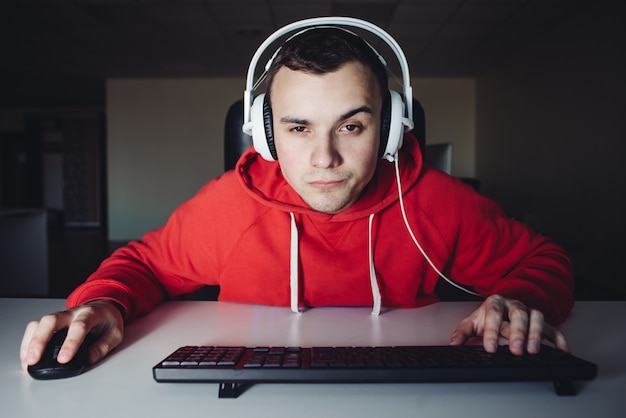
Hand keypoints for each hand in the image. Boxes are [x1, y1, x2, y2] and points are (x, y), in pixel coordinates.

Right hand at [20, 300, 123, 369]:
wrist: (104, 307)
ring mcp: (59, 316)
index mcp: (90, 314)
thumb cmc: (108, 321)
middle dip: (40, 340)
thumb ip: (103, 346)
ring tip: (27, 362)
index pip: (79, 327)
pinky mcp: (51, 322)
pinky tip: (26, 356)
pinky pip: (35, 328)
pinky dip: (28, 342)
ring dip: (30, 342)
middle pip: (51, 321)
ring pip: (39, 323)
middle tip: (33, 360)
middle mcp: (71, 313)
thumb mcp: (115, 333)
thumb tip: (90, 359)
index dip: (70, 343)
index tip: (63, 359)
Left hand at [449, 294, 568, 354]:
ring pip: (536, 317)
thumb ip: (462, 332)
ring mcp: (529, 311)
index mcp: (494, 303)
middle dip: (517, 332)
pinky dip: (559, 339)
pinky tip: (561, 350)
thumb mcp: (472, 322)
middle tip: (516, 349)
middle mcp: (513, 305)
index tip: (490, 348)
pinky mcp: (542, 321)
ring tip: (534, 350)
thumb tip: (453, 345)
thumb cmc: (487, 316)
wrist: (503, 304)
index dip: (492, 331)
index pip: (494, 315)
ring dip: (536, 333)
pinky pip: (553, 328)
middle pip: (518, 314)